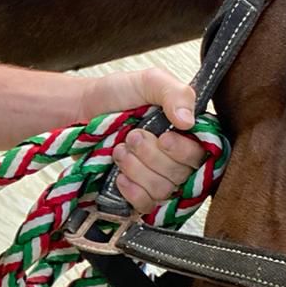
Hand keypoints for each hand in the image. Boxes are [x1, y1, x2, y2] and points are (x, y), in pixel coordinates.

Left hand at [81, 68, 207, 213]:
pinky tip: (120, 175)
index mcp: (188, 132)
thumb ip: (175, 94)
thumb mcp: (150, 81)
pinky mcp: (139, 193)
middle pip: (182, 174)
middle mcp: (177, 157)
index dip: (184, 151)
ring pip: (163, 189)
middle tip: (132, 136)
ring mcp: (158, 177)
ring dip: (138, 169)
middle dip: (151, 155)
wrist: (84, 109)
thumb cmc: (119, 94)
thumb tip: (189, 121)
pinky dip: (132, 190)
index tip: (163, 137)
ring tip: (120, 149)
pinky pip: (146, 205)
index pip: (202, 155)